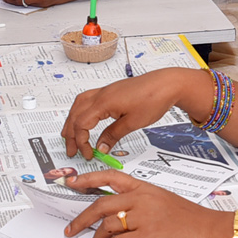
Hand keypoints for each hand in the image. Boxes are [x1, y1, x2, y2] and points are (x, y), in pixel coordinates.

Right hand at [61, 70, 190, 158]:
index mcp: (103, 102)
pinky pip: (88, 100)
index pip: (81, 124)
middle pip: (75, 114)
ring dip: (73, 120)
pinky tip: (86, 119)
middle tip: (71, 150)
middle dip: (70, 133)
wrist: (166, 84)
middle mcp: (101, 94)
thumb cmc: (153, 98)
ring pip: (79, 104)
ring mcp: (105, 91)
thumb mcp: (132, 123)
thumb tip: (100, 147)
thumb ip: (113, 135)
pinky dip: (82, 111)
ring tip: (71, 135)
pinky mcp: (111, 91)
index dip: (81, 142)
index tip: (88, 154)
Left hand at [63, 170, 229, 237]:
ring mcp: (143, 217)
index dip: (87, 179)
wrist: (207, 229)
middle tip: (71, 228)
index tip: (71, 182)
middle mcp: (140, 199)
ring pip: (106, 226)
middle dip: (82, 218)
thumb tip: (116, 215)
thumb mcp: (160, 199)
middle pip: (101, 205)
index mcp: (143, 187)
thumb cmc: (188, 217)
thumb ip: (138, 202)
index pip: (109, 176)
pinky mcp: (147, 236)